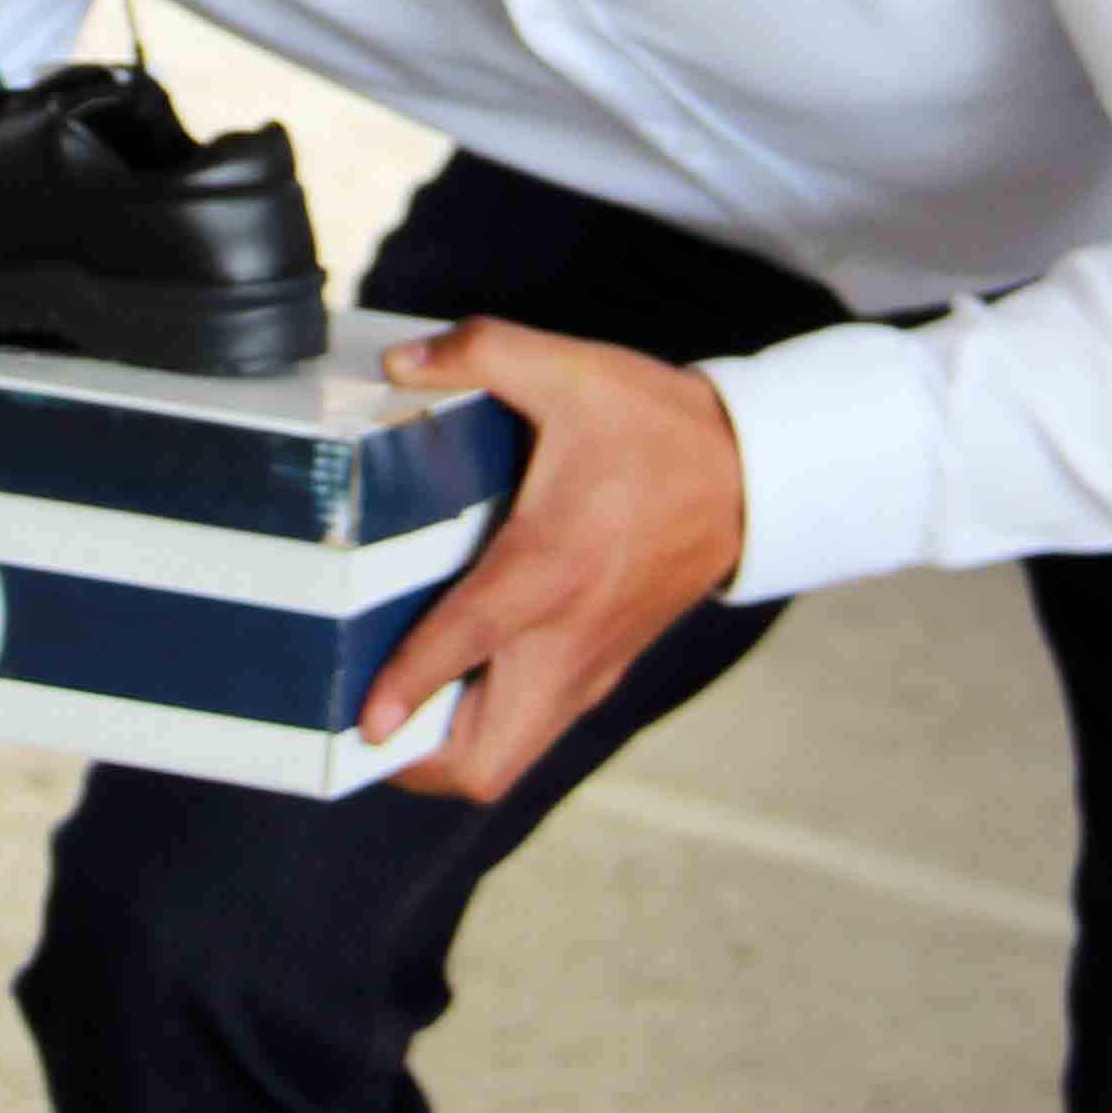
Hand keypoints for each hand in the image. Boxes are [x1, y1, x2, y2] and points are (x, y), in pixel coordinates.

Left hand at [359, 318, 747, 801]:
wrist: (750, 476)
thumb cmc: (659, 430)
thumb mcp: (572, 371)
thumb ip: (481, 352)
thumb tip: (398, 360)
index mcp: (553, 566)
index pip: (471, 641)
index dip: (411, 684)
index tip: (364, 721)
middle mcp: (570, 637)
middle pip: (488, 760)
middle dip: (415, 759)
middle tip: (360, 714)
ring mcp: (588, 665)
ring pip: (508, 757)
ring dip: (445, 749)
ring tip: (389, 703)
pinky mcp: (600, 668)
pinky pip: (529, 729)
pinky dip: (481, 726)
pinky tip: (445, 677)